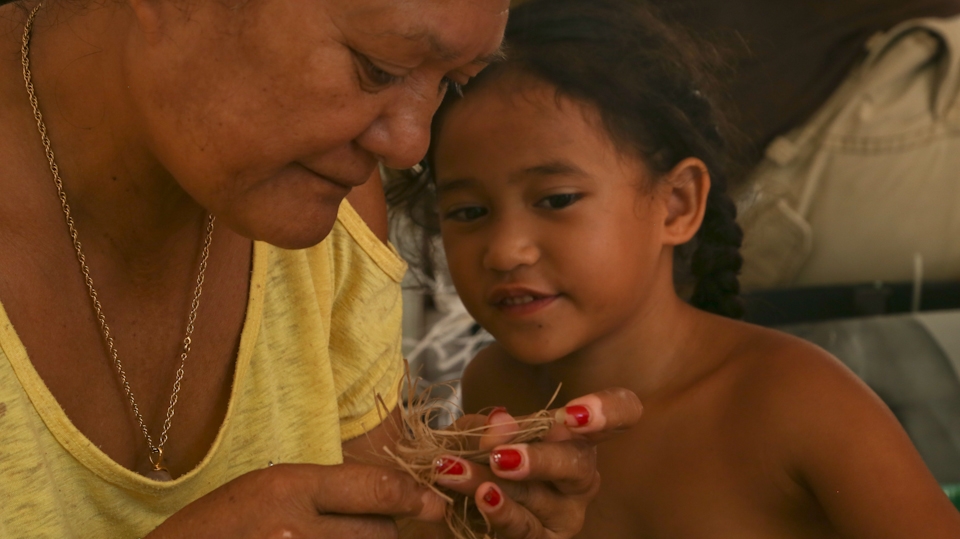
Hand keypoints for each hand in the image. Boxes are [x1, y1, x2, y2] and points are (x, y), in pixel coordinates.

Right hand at [147, 462, 446, 538]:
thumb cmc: (208, 533)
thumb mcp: (260, 493)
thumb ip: (320, 493)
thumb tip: (387, 500)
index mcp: (287, 487)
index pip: (377, 488)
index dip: (416, 496)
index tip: (434, 503)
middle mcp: (296, 529)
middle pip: (381, 532)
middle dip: (382, 533)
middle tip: (355, 533)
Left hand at [428, 388, 642, 538]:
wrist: (460, 505)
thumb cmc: (479, 457)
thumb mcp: (479, 433)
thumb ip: (490, 426)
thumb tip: (500, 421)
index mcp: (575, 433)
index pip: (620, 412)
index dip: (609, 411)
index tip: (575, 413)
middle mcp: (581, 472)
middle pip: (579, 463)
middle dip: (540, 460)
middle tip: (500, 457)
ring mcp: (567, 510)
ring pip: (543, 498)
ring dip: (495, 483)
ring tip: (460, 472)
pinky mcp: (548, 538)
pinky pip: (528, 530)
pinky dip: (502, 512)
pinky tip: (483, 498)